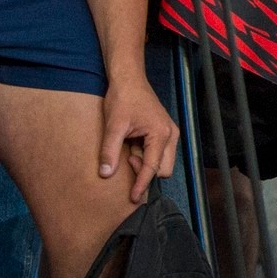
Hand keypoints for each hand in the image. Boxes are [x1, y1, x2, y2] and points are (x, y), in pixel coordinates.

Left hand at [100, 75, 178, 202]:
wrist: (129, 79)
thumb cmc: (123, 99)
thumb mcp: (113, 126)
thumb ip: (109, 152)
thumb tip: (106, 174)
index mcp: (161, 134)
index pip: (152, 168)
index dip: (142, 184)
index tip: (134, 198)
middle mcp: (170, 135)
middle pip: (164, 169)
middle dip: (145, 171)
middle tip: (126, 160)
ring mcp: (169, 133)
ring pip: (162, 162)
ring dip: (145, 163)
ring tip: (128, 151)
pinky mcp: (164, 131)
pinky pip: (159, 153)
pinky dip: (146, 155)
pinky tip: (133, 145)